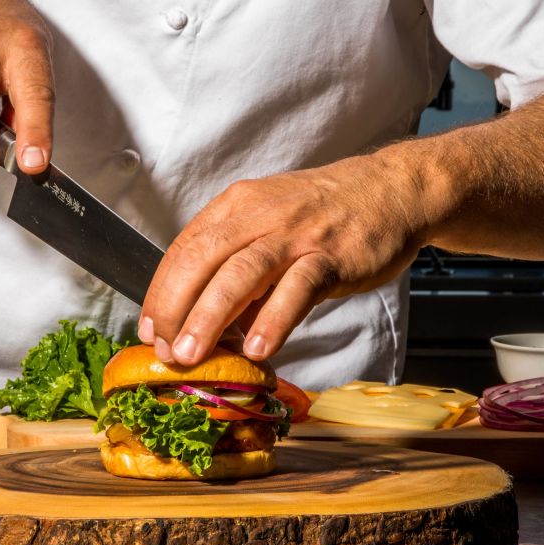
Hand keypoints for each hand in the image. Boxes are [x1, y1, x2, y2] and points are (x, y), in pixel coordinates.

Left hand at [138, 153, 428, 365]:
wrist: (392, 190)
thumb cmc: (327, 214)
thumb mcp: (272, 224)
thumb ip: (240, 267)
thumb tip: (209, 320)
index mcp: (237, 206)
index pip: (185, 248)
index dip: (161, 291)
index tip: (150, 328)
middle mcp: (260, 215)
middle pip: (202, 259)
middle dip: (175, 307)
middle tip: (164, 351)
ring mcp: (296, 234)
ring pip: (241, 273)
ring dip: (209, 317)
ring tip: (191, 354)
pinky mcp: (332, 255)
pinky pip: (297, 289)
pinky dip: (273, 319)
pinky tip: (257, 348)